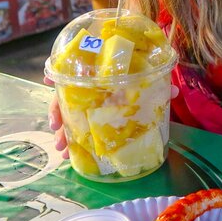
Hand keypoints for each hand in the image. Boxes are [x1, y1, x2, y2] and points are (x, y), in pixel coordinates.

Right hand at [44, 76, 178, 160]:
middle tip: (57, 130)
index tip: (50, 83)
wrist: (142, 67)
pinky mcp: (91, 116)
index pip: (74, 74)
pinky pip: (76, 126)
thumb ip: (158, 84)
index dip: (60, 77)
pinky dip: (71, 139)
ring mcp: (87, 102)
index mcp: (98, 76)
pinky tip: (68, 153)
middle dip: (58, 114)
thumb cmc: (140, 72)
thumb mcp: (148, 77)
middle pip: (66, 98)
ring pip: (67, 115)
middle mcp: (88, 88)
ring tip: (62, 150)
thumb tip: (172, 91)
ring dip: (63, 133)